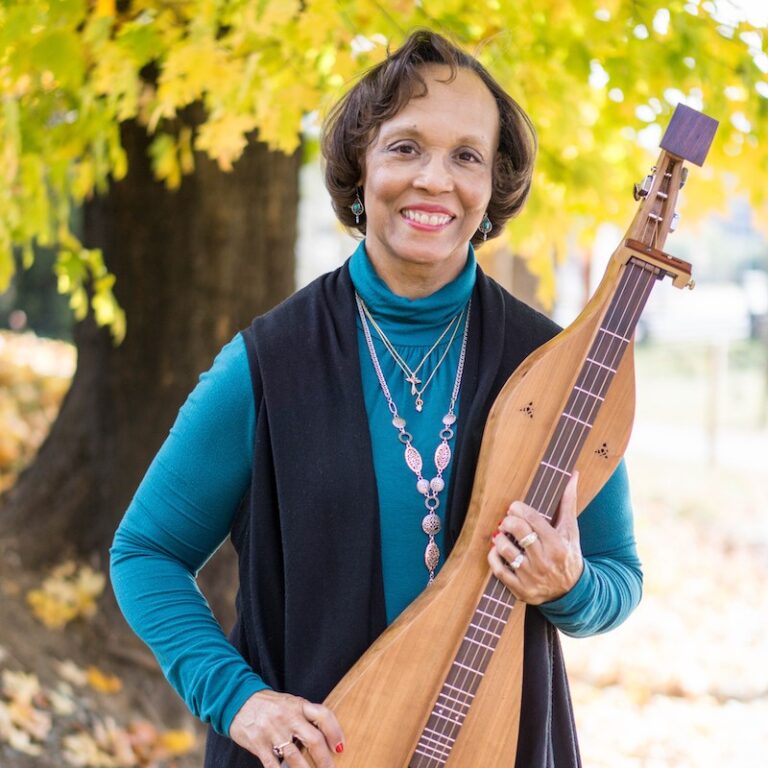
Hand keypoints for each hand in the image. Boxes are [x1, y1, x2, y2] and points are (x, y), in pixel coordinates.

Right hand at [229, 689, 344, 766]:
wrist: (238, 700)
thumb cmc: (268, 705)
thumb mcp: (289, 703)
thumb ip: (305, 717)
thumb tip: (325, 737)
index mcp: (298, 705)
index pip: (323, 715)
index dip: (335, 732)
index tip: (340, 747)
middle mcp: (288, 717)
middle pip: (313, 739)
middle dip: (324, 759)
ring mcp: (273, 731)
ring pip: (295, 757)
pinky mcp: (259, 744)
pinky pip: (273, 766)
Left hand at [488, 471, 582, 604]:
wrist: (573, 592)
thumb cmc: (569, 555)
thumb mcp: (571, 531)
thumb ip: (568, 503)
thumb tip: (573, 475)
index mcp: (557, 545)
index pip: (533, 519)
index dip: (519, 509)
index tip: (514, 507)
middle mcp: (544, 561)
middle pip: (518, 532)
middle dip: (508, 521)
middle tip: (507, 521)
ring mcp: (532, 577)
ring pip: (506, 551)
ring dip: (499, 539)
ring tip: (502, 536)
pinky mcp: (521, 590)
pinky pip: (499, 571)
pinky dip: (493, 558)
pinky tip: (497, 551)